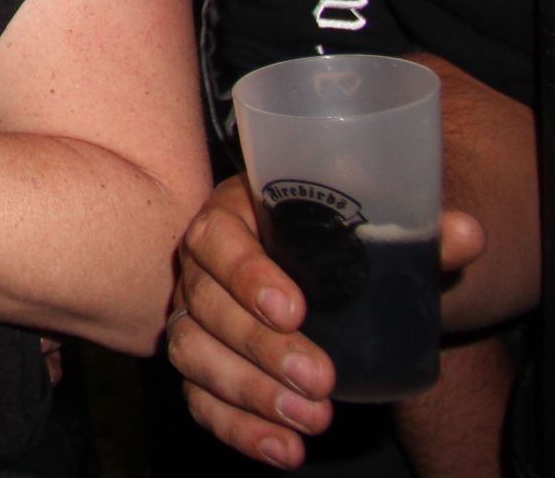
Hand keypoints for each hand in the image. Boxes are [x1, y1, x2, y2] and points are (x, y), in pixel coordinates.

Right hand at [169, 173, 485, 467]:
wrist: (339, 284)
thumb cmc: (345, 249)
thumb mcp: (378, 236)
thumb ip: (419, 235)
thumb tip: (467, 235)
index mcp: (235, 216)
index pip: (216, 238)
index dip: (244, 274)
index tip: (294, 309)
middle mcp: (205, 267)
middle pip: (206, 304)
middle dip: (261, 349)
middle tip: (320, 379)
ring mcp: (198, 318)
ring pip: (195, 353)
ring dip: (250, 392)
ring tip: (313, 418)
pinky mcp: (205, 366)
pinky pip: (201, 398)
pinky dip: (238, 428)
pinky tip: (284, 447)